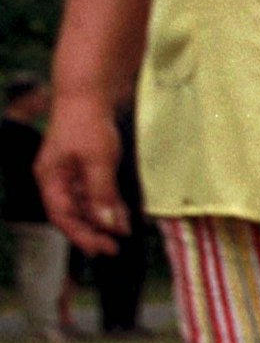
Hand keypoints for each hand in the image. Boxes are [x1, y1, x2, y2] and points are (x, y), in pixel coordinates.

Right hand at [35, 91, 126, 255]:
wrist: (89, 93)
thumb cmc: (88, 123)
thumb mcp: (98, 161)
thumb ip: (101, 194)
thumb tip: (107, 224)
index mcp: (50, 178)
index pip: (62, 216)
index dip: (81, 235)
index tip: (101, 249)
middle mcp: (57, 179)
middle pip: (73, 214)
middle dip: (94, 231)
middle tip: (115, 247)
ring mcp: (71, 173)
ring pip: (86, 205)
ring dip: (104, 219)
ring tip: (125, 232)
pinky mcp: (86, 167)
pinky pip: (96, 192)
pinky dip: (109, 204)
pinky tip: (125, 214)